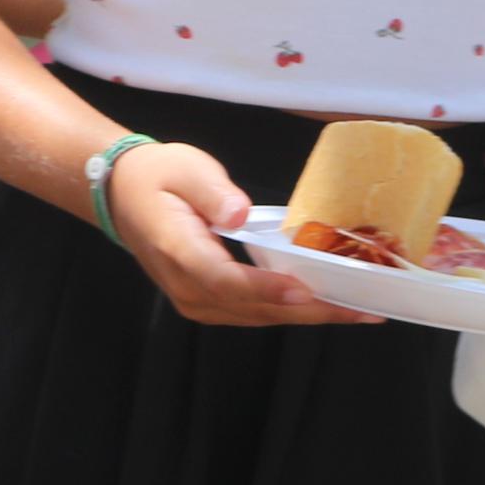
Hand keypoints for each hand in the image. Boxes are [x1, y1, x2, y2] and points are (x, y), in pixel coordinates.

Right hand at [108, 140, 377, 326]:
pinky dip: (291, 312)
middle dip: (311, 310)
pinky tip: (324, 305)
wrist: (122, 195)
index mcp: (177, 249)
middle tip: (363, 309)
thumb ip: (213, 190)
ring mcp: (195, 301)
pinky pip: (253, 314)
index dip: (267, 288)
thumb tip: (239, 213)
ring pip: (258, 317)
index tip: (308, 289)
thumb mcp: (183, 167)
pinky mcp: (207, 304)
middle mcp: (186, 286)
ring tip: (357, 310)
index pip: (225, 279)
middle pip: (252, 307)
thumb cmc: (156, 176)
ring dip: (308, 316)